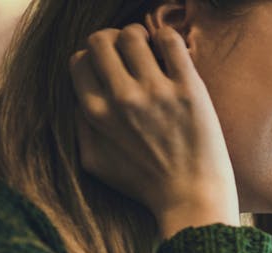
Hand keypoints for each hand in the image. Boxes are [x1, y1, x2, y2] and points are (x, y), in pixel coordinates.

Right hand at [69, 24, 238, 237]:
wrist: (192, 199)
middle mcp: (122, 98)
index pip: (79, 60)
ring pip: (133, 35)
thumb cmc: (145, 185)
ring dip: (139, 35)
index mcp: (95, 113)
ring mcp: (156, 92)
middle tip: (130, 53)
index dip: (93, 59)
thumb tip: (80, 98)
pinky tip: (170, 51)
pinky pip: (171, 41)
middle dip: (112, 40)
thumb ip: (80, 127)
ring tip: (151, 48)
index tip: (110, 68)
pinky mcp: (189, 89)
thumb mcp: (95, 162)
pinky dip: (167, 37)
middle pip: (101, 40)